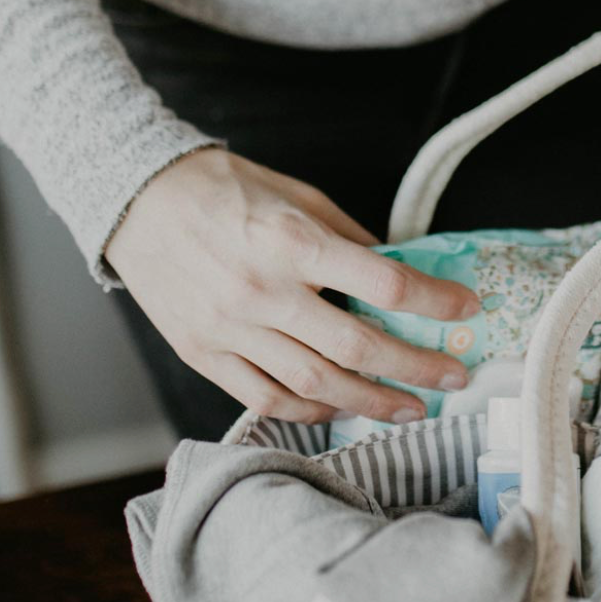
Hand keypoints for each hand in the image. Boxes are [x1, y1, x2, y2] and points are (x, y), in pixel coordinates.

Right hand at [104, 147, 479, 422]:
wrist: (134, 198)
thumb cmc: (223, 191)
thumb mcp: (298, 196)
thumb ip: (351, 240)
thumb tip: (401, 275)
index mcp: (291, 242)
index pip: (382, 284)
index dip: (433, 302)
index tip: (465, 309)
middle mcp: (262, 291)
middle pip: (357, 347)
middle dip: (417, 368)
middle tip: (455, 378)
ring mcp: (230, 329)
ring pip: (317, 385)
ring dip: (374, 402)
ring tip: (413, 408)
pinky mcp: (205, 354)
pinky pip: (268, 399)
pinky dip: (312, 410)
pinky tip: (344, 409)